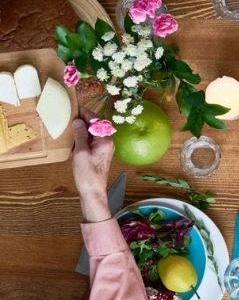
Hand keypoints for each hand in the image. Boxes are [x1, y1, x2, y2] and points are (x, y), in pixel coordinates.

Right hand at [72, 107, 115, 222]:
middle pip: (97, 126)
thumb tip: (78, 121)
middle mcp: (107, 143)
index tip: (76, 107)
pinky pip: (91, 142)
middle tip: (71, 115)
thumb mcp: (81, 152)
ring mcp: (103, 149)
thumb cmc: (87, 174)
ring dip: (83, 129)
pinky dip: (83, 138)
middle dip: (85, 120)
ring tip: (71, 124)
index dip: (86, 113)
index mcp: (105, 140)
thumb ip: (80, 135)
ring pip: (94, 134)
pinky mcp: (99, 155)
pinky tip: (74, 139)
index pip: (97, 121)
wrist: (93, 192)